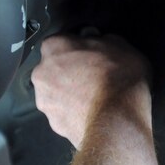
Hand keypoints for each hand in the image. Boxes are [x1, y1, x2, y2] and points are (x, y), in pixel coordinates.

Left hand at [32, 34, 151, 148]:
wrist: (117, 120)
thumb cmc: (120, 77)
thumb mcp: (122, 46)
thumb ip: (103, 40)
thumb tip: (97, 41)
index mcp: (54, 47)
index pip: (62, 40)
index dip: (79, 47)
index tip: (93, 53)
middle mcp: (42, 72)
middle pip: (54, 68)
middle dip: (70, 71)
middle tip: (94, 76)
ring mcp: (45, 101)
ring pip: (57, 93)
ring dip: (70, 93)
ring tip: (95, 98)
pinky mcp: (53, 124)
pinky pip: (64, 113)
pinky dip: (75, 112)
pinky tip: (93, 113)